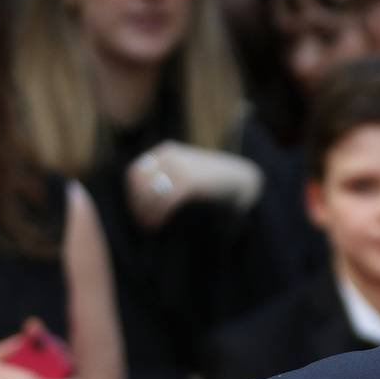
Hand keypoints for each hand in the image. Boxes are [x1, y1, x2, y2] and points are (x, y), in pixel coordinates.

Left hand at [126, 140, 263, 229]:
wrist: (246, 181)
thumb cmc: (217, 185)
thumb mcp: (190, 174)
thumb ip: (169, 181)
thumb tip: (142, 204)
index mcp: (167, 152)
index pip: (136, 172)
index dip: (133, 194)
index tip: (138, 212)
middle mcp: (170, 156)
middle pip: (139, 182)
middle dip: (137, 204)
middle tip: (143, 223)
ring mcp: (180, 166)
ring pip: (149, 192)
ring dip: (146, 211)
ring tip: (151, 226)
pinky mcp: (189, 180)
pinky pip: (164, 199)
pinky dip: (158, 213)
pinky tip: (159, 224)